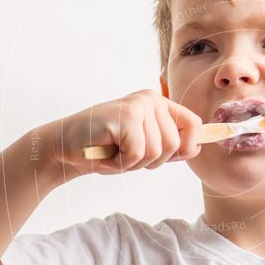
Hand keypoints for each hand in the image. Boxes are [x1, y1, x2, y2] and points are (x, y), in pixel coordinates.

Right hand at [47, 89, 201, 179]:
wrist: (66, 148)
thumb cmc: (106, 148)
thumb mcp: (145, 145)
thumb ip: (170, 144)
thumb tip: (198, 147)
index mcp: (159, 103)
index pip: (194, 125)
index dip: (188, 148)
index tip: (170, 159)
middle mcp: (151, 99)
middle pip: (175, 146)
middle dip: (152, 162)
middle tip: (127, 156)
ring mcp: (137, 106)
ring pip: (156, 152)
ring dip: (133, 164)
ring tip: (115, 154)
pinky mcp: (123, 118)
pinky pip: (137, 155)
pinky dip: (120, 164)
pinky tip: (106, 155)